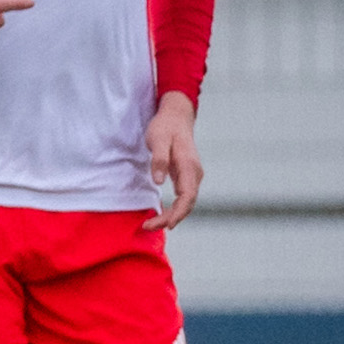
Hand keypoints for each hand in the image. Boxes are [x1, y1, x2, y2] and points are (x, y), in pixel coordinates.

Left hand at [142, 92, 202, 229]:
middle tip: (148, 227)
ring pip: (186, 202)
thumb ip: (159, 160)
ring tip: (152, 225)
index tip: (163, 224)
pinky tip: (163, 215)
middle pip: (187, 203)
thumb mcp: (157, 140)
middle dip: (171, 218)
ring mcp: (192, 175)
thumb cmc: (165, 127)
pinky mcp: (186, 175)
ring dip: (173, 215)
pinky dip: (175, 208)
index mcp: (189, 167)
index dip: (176, 213)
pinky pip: (184, 197)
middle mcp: (195, 173)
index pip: (187, 197)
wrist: (176, 116)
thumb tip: (159, 182)